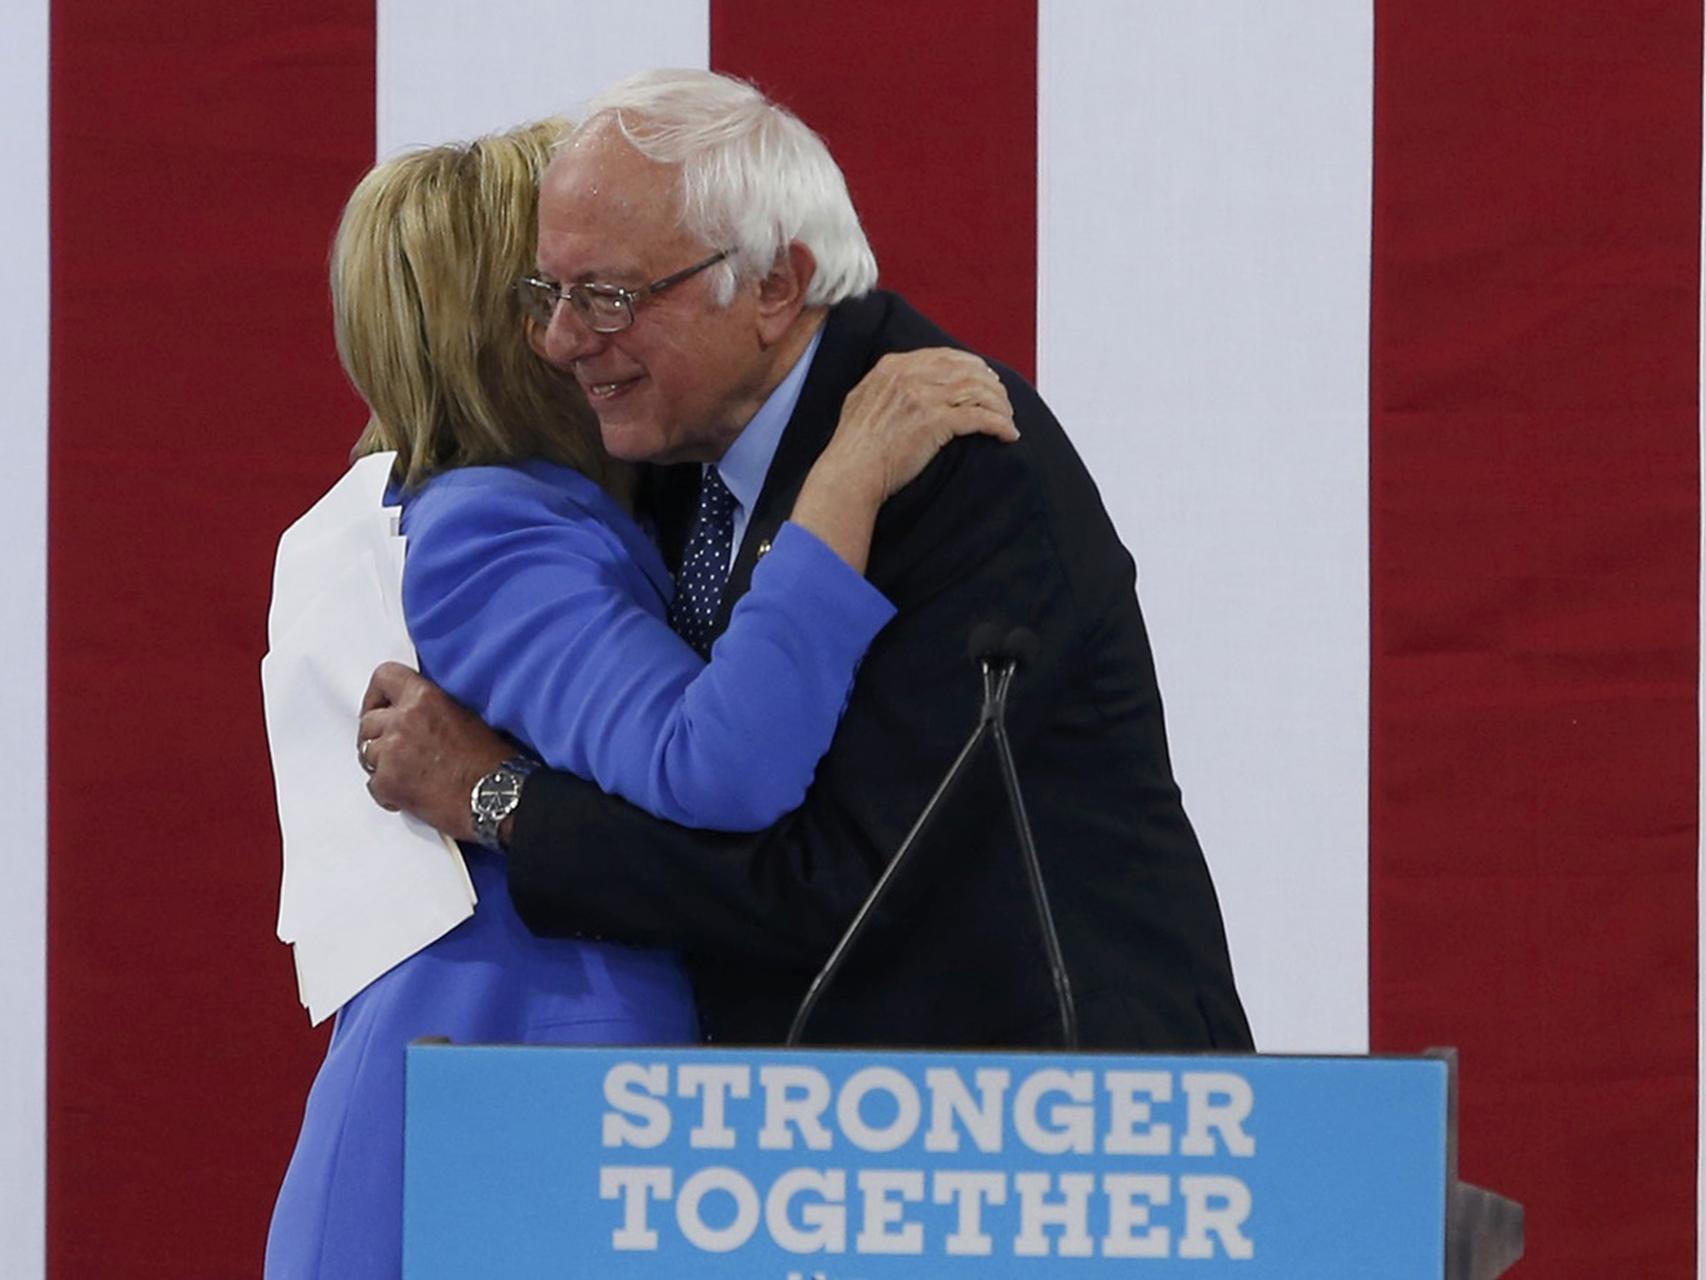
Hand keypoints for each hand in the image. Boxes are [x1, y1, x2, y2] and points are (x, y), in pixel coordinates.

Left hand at [357, 662, 512, 842]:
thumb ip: (429, 707)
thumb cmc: (490, 762)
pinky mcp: (388, 782)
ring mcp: (391, 752)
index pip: (384, 678)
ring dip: (382, 764)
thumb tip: (411, 710)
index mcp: (424, 697)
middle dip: (379, 736)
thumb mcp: (463, 714)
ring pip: (367, 753)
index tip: (380, 707)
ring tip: (407, 773)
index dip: (377, 695)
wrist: (497, 797)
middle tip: (396, 750)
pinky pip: (373, 784)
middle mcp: (403, 720)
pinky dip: (387, 791)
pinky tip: (409, 793)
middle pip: (368, 722)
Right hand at [821, 349, 1018, 503]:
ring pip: (978, 391)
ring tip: (1008, 418)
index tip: (984, 378)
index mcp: (894, 366)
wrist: (851, 471)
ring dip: (1000, 405)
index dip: (971, 366)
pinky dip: (999, 425)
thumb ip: (884, 383)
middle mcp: (911, 376)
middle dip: (991, 384)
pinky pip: (980, 418)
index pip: (945, 356)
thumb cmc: (853, 445)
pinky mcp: (936, 423)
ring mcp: (924, 398)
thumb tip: (900, 380)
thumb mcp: (862, 399)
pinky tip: (1008, 434)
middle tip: (1003, 399)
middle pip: (967, 370)